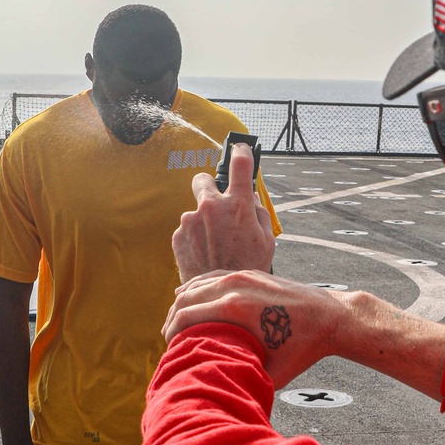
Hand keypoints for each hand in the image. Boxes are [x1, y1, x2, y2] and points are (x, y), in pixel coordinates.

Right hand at [164, 269, 350, 386]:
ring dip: (182, 302)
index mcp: (234, 309)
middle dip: (172, 319)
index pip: (184, 316)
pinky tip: (188, 298)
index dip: (171, 334)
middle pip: (185, 299)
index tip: (170, 349)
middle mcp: (234, 287)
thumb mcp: (271, 372)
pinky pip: (213, 276)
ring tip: (176, 322)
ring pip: (196, 284)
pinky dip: (196, 287)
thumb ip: (242, 378)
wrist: (330, 317)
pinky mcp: (250, 272)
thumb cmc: (302, 349)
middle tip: (169, 339)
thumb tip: (220, 394)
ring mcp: (242, 276)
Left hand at [173, 142, 275, 282]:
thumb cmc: (248, 268)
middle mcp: (211, 207)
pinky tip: (205, 253)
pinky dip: (195, 237)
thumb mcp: (266, 239)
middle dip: (209, 187)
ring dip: (204, 220)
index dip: (241, 152)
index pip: (240, 164)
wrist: (219, 296)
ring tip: (215, 244)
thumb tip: (250, 198)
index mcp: (238, 205)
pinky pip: (188, 229)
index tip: (240, 149)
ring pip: (196, 210)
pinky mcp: (178, 235)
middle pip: (203, 179)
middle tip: (218, 202)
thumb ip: (258, 213)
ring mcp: (191, 221)